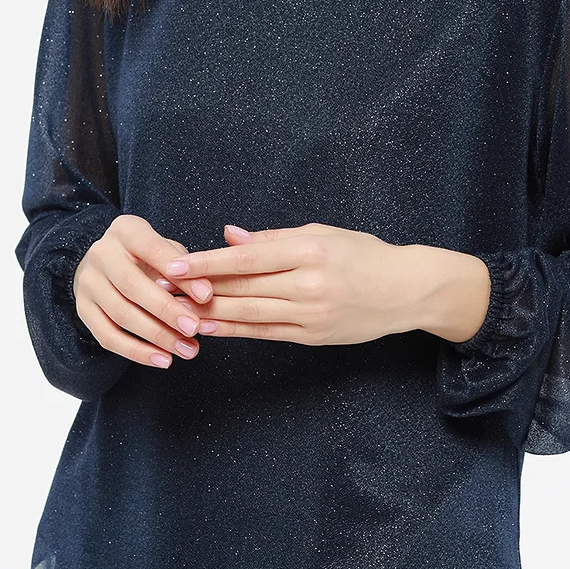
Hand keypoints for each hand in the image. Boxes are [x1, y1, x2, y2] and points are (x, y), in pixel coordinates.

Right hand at [73, 214, 219, 368]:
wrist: (105, 262)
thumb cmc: (146, 256)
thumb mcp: (166, 249)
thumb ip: (185, 267)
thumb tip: (204, 295)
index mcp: (126, 231)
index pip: (153, 249)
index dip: (181, 274)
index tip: (207, 296)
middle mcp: (101, 254)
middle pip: (132, 285)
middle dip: (167, 310)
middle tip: (194, 328)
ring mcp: (88, 283)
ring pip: (120, 315)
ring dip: (157, 336)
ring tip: (187, 350)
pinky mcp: (83, 309)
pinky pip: (107, 337)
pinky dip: (136, 352)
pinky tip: (162, 360)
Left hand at [162, 222, 427, 346]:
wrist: (407, 291)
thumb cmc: (364, 254)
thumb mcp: (323, 232)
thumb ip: (274, 236)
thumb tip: (230, 234)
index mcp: (309, 250)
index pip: (247, 256)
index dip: (208, 262)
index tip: (176, 264)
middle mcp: (308, 284)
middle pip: (243, 287)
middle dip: (199, 289)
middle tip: (163, 289)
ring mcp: (311, 314)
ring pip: (249, 314)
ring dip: (209, 313)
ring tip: (175, 311)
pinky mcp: (313, 336)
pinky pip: (265, 333)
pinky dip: (234, 330)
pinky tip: (210, 328)